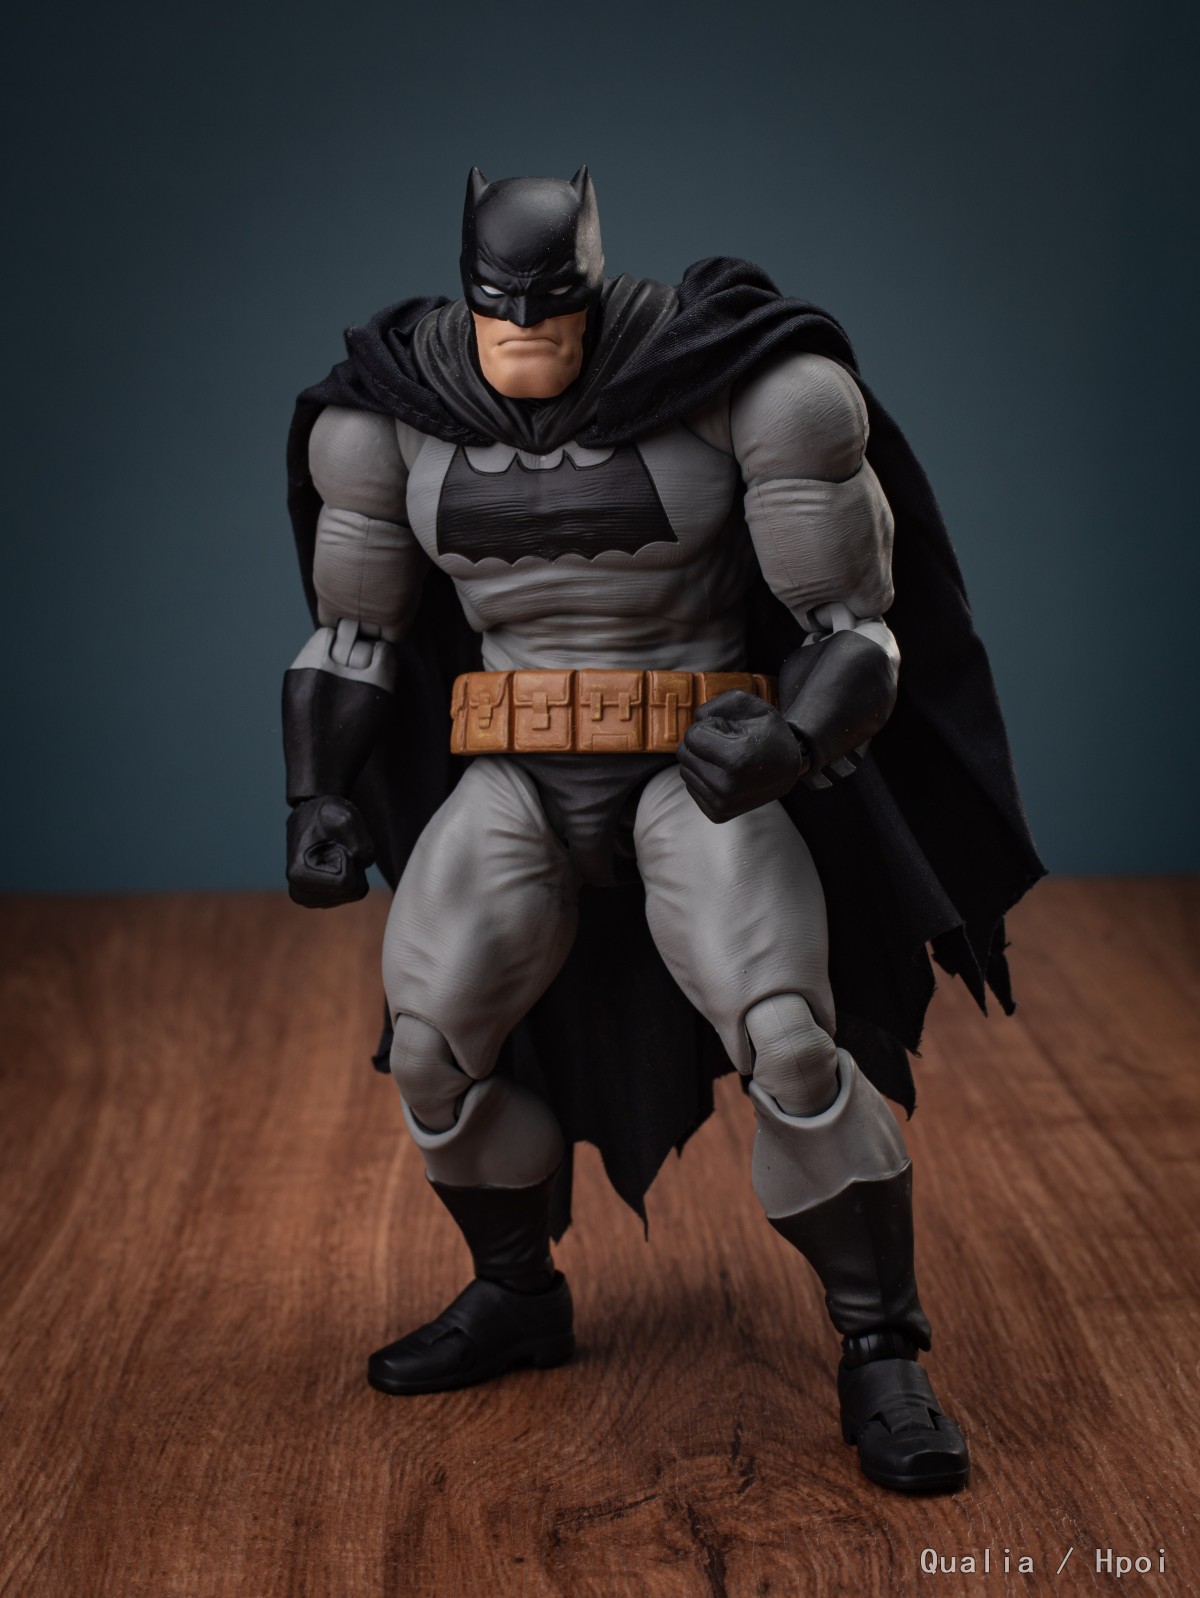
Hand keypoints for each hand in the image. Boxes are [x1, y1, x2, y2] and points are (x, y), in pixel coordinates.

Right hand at [286, 795, 374, 907]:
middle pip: (352, 892)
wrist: (311, 815)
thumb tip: (365, 864)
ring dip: (352, 871)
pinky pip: (352, 894)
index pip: (346, 883)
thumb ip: (362, 843)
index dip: (350, 859)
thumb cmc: (326, 814)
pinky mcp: (320, 900)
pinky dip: (350, 877)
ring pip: (354, 894)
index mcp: (299, 874)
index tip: (335, 844)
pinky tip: (335, 863)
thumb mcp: (347, 818)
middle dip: (354, 867)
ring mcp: (309, 899)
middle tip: (338, 848)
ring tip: (334, 854)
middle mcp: (299, 892)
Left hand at [677, 690, 809, 822]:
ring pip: (685, 771)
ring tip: (727, 760)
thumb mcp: (750, 705)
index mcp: (737, 759)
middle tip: (728, 744)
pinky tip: (724, 774)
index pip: (692, 736)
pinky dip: (703, 777)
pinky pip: (691, 787)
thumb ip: (717, 704)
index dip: (709, 727)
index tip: (729, 731)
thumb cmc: (768, 733)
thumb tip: (695, 721)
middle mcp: (727, 787)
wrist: (789, 768)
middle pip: (684, 754)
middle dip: (701, 744)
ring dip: (701, 761)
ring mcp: (722, 804)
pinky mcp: (717, 814)